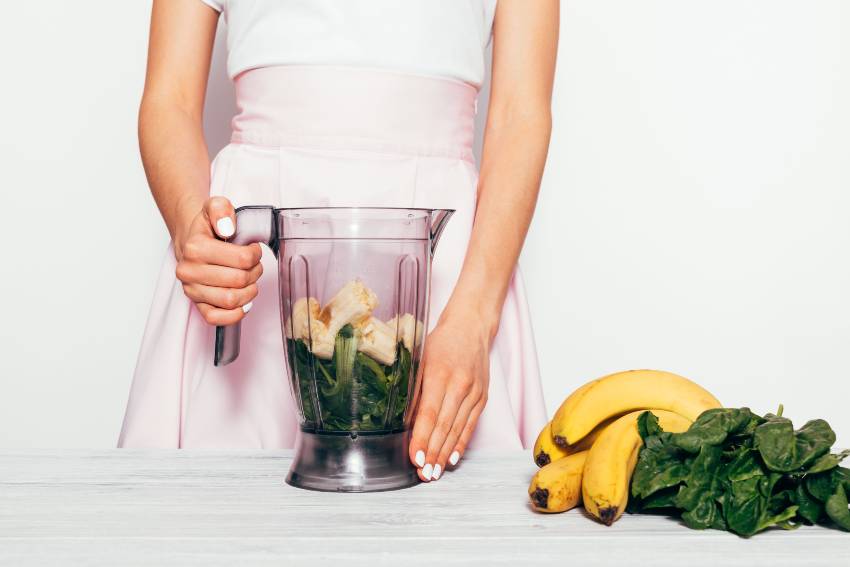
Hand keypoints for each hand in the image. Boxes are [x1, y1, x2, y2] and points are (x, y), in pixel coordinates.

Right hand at [174, 197, 262, 324]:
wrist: (190, 239)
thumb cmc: (206, 228)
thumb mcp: (214, 207)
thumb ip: (221, 210)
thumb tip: (227, 228)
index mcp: (195, 248)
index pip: (242, 259)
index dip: (255, 255)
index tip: (252, 249)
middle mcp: (190, 271)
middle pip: (239, 281)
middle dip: (254, 272)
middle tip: (253, 265)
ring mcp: (192, 290)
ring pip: (231, 301)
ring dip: (249, 291)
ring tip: (248, 280)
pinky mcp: (197, 304)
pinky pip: (216, 319)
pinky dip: (235, 314)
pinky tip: (243, 301)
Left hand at [408, 312, 490, 481]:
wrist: (472, 326)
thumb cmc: (442, 340)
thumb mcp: (421, 358)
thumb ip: (414, 387)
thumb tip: (403, 419)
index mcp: (440, 374)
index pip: (429, 414)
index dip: (421, 439)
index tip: (414, 458)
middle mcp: (459, 385)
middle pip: (444, 426)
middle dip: (432, 453)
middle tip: (423, 474)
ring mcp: (474, 392)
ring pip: (458, 429)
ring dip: (445, 453)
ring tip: (435, 472)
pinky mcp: (482, 396)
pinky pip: (470, 425)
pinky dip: (461, 443)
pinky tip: (453, 458)